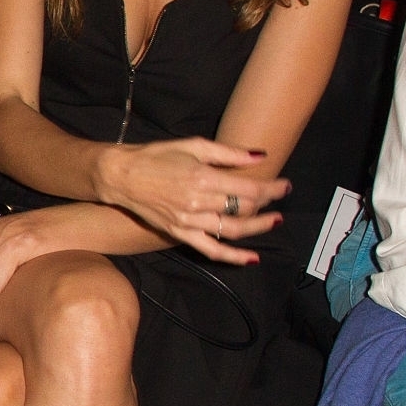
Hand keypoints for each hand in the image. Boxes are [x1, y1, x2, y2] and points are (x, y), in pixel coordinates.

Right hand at [93, 138, 288, 262]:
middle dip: (267, 204)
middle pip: (245, 208)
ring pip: (233, 230)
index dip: (272, 188)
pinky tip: (252, 259)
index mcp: (203, 177)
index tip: (285, 186)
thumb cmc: (155, 156)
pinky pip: (211, 250)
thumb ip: (228, 153)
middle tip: (280, 200)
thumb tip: (260, 156)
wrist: (120, 176)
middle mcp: (198, 201)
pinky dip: (233, 257)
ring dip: (258, 228)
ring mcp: (188, 220)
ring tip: (274, 222)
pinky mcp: (179, 233)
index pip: (249, 188)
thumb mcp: (193, 146)